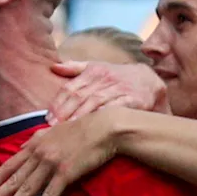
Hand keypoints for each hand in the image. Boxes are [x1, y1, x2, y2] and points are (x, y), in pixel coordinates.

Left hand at [0, 108, 120, 195]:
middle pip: (14, 180)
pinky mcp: (65, 174)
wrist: (102, 129)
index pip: (10, 165)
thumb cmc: (81, 129)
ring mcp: (51, 165)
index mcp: (35, 145)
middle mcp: (39, 155)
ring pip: (27, 189)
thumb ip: (37, 139)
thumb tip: (23, 146)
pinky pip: (50, 195)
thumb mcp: (53, 130)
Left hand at [48, 60, 167, 124]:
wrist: (150, 81)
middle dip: (65, 111)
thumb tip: (53, 67)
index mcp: (93, 72)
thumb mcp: (97, 68)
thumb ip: (75, 68)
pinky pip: (116, 108)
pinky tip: (94, 126)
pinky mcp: (133, 100)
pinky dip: (104, 116)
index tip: (47, 117)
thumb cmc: (118, 77)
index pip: (71, 87)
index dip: (58, 102)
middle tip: (52, 126)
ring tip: (68, 128)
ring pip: (96, 102)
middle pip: (80, 96)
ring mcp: (119, 89)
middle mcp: (105, 79)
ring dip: (81, 116)